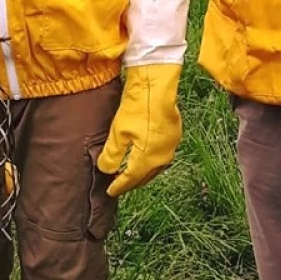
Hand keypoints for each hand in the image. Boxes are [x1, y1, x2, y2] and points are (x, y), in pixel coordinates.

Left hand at [97, 64, 182, 195]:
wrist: (157, 87)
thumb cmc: (137, 108)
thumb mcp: (118, 133)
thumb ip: (111, 156)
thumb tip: (105, 170)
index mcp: (147, 160)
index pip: (130, 179)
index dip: (119, 186)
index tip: (109, 192)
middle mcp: (162, 158)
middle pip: (144, 177)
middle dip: (131, 183)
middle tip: (119, 186)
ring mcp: (170, 148)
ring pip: (154, 169)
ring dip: (142, 174)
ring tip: (131, 175)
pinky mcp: (174, 137)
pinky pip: (162, 158)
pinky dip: (151, 163)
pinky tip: (146, 159)